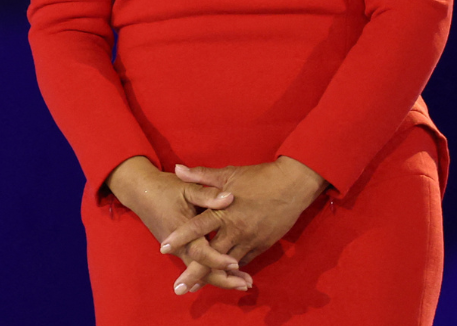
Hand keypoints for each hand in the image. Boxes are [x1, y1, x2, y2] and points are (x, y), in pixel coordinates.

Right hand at [105, 156, 251, 294]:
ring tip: (243, 283)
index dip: (218, 260)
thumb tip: (230, 198)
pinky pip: (196, 265)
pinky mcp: (179, 250)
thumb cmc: (166, 189)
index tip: (236, 264)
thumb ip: (208, 195)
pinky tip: (228, 274)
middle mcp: (180, 246)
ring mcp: (179, 250)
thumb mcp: (188, 188)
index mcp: (184, 231)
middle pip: (201, 271)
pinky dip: (212, 271)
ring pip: (199, 271)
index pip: (201, 252)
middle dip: (224, 280)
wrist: (141, 192)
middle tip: (246, 285)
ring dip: (221, 278)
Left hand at [157, 157, 327, 274]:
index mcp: (223, 211)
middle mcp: (235, 230)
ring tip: (196, 287)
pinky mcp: (262, 245)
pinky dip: (231, 269)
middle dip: (194, 272)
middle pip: (211, 256)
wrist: (292, 186)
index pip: (197, 227)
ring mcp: (249, 240)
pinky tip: (221, 275)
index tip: (163, 248)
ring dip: (213, 276)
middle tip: (179, 287)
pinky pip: (244, 261)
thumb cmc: (257, 178)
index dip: (180, 238)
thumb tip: (176, 168)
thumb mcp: (227, 174)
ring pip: (228, 264)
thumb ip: (200, 176)